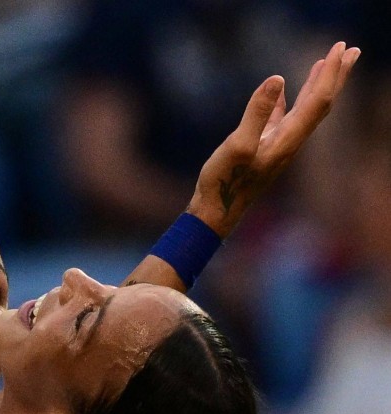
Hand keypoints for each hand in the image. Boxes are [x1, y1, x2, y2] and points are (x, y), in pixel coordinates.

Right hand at [190, 41, 359, 237]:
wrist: (215, 212)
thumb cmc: (224, 183)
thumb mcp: (238, 146)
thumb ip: (257, 112)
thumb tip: (277, 79)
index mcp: (288, 140)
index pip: (318, 100)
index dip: (331, 73)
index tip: (340, 47)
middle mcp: (290, 142)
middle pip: (321, 104)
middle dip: (337, 76)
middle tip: (352, 49)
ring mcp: (277, 145)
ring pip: (305, 110)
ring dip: (317, 85)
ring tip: (324, 64)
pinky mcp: (262, 148)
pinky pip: (283, 118)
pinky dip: (289, 100)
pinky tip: (283, 91)